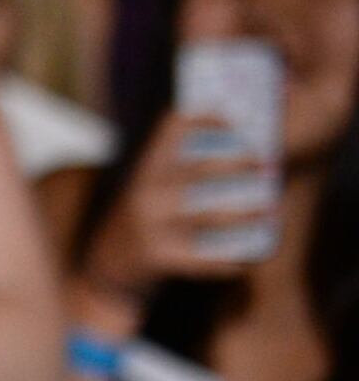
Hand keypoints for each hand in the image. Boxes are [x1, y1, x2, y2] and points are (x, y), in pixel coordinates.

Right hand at [80, 108, 267, 296]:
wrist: (108, 259)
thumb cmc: (151, 214)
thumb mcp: (155, 183)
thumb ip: (188, 166)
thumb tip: (245, 151)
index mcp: (147, 166)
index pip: (172, 127)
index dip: (205, 118)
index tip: (236, 120)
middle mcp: (146, 190)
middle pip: (197, 169)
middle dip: (236, 164)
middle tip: (266, 163)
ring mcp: (150, 223)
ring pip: (208, 215)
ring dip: (245, 213)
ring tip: (271, 210)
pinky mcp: (158, 255)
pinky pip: (202, 259)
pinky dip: (227, 261)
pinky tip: (246, 261)